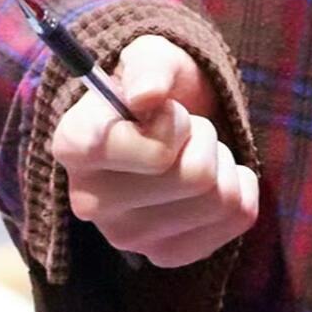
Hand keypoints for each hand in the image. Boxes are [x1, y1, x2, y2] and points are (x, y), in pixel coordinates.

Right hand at [52, 35, 258, 268]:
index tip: (160, 108)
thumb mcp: (151, 57)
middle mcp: (89, 201)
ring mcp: (128, 237)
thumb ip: (149, 67)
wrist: (168, 123)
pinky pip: (238, 217)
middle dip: (202, 137)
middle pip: (190, 175)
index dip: (161, 122)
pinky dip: (239, 186)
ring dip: (220, 161)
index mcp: (72, 145)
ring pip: (218, 197)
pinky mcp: (166, 254)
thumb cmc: (153, 86)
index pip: (112, 146)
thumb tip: (147, 95)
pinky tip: (210, 178)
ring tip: (193, 150)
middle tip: (184, 128)